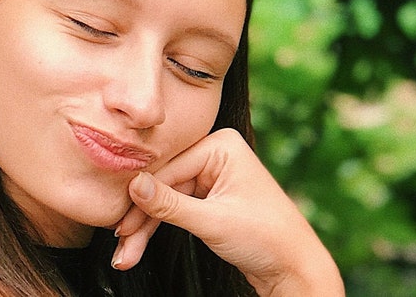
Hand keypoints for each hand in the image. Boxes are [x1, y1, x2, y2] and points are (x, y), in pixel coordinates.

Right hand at [111, 128, 343, 296]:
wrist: (296, 269)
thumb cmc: (266, 239)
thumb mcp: (213, 222)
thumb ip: (170, 204)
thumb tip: (133, 184)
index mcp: (222, 146)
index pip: (169, 169)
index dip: (141, 199)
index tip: (119, 224)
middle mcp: (216, 153)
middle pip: (165, 183)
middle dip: (142, 217)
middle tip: (121, 244)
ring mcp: (213, 173)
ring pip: (168, 198)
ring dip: (147, 226)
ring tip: (127, 254)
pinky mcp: (211, 193)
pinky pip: (177, 206)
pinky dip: (161, 226)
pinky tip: (140, 243)